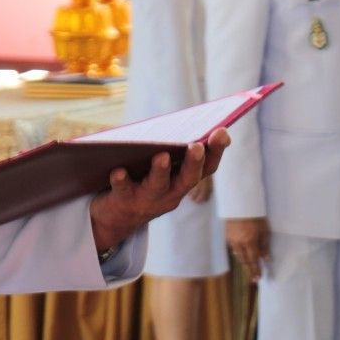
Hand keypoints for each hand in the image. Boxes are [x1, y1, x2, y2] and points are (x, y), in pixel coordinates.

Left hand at [88, 127, 229, 252]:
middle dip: (193, 162)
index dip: (216, 151)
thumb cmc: (143, 180)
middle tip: (196, 145)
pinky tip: (118, 170)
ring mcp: (148, 199)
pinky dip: (121, 180)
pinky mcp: (124, 201)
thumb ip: (172, 147)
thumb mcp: (162, 168)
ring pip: (157, 186)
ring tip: (161, 155)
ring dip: (160, 171)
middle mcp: (171, 193)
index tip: (222, 131)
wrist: (117, 217)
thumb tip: (182, 122)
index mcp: (183, 180)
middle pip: (187, 178)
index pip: (207, 167)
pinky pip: (123, 190)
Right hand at [226, 217, 269, 281]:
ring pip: (238, 255)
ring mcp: (232, 240)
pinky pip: (234, 248)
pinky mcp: (227, 236)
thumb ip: (265, 246)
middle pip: (244, 261)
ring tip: (249, 268)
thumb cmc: (255, 216)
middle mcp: (239, 244)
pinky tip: (241, 254)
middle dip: (249, 270)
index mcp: (250, 243)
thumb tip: (266, 259)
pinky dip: (238, 253)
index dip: (256, 270)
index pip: (253, 261)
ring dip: (244, 262)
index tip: (258, 278)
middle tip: (253, 279)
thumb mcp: (264, 231)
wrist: (239, 204)